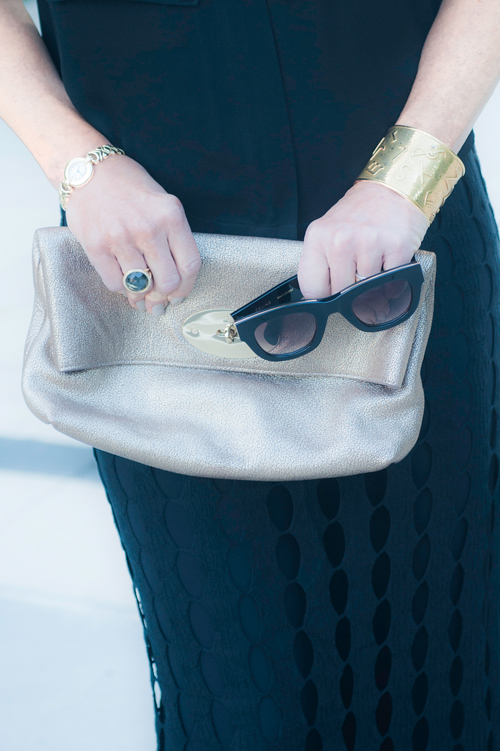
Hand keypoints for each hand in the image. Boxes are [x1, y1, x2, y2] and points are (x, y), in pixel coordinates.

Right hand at [65, 155, 200, 313]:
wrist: (88, 170)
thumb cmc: (129, 189)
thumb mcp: (162, 204)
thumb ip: (172, 240)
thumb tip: (171, 287)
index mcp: (171, 216)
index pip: (190, 265)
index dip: (186, 287)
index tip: (179, 294)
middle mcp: (148, 228)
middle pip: (168, 282)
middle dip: (164, 295)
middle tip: (157, 298)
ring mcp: (121, 238)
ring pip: (141, 287)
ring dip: (141, 295)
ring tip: (138, 294)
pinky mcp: (97, 246)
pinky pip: (115, 284)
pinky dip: (120, 287)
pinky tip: (121, 278)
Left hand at [298, 180, 429, 297]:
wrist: (393, 188)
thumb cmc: (360, 212)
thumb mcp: (329, 232)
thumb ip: (322, 263)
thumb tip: (325, 299)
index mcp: (318, 237)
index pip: (312, 289)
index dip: (324, 296)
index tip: (333, 293)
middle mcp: (341, 239)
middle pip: (341, 292)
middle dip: (350, 291)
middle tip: (358, 273)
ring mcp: (369, 243)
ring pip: (367, 289)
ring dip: (372, 282)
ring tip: (374, 260)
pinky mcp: (396, 247)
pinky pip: (390, 281)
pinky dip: (391, 276)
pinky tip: (388, 259)